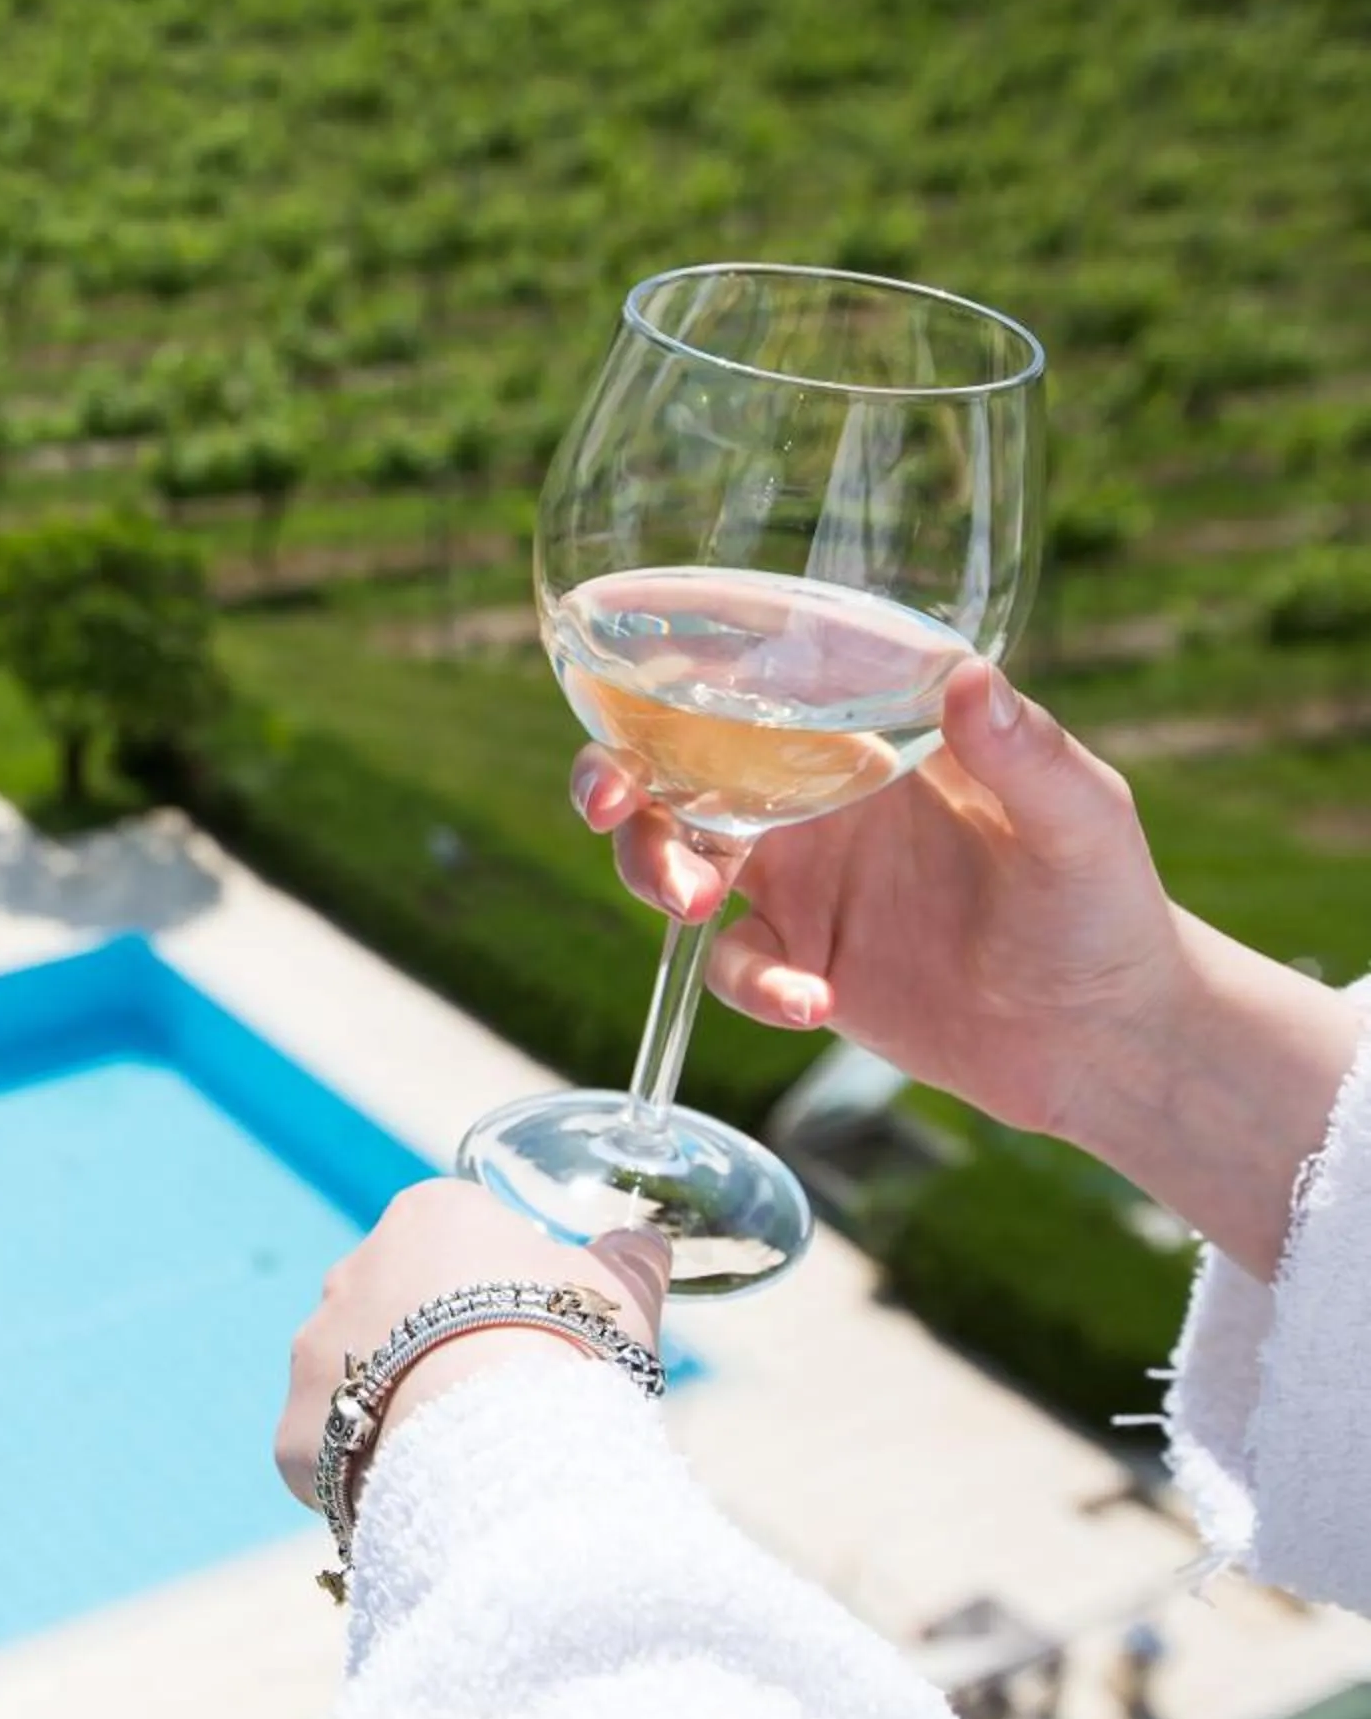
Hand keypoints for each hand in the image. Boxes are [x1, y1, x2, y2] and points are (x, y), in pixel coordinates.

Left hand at [273, 1181, 666, 1512]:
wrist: (498, 1438)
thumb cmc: (562, 1345)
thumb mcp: (618, 1293)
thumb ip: (628, 1263)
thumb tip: (643, 1244)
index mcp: (427, 1218)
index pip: (455, 1242)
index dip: (498, 1293)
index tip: (533, 1337)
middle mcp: (351, 1272)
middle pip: (396, 1306)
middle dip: (434, 1347)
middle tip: (497, 1400)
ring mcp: (313, 1352)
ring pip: (354, 1377)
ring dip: (396, 1406)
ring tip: (460, 1454)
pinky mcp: (293, 1432)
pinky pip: (329, 1452)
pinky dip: (366, 1472)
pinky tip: (419, 1495)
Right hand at [574, 658, 1175, 1144]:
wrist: (1106, 1043)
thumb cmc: (1109, 910)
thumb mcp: (1082, 822)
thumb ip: (1026, 751)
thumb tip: (968, 675)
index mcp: (869, 741)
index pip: (753, 691)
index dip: (675, 685)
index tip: (635, 689)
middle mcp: (816, 803)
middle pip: (677, 773)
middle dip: (619, 780)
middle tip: (610, 804)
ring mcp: (800, 887)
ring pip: (678, 861)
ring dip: (659, 873)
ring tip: (697, 907)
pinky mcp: (798, 966)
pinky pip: (734, 967)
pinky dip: (753, 985)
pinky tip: (812, 1003)